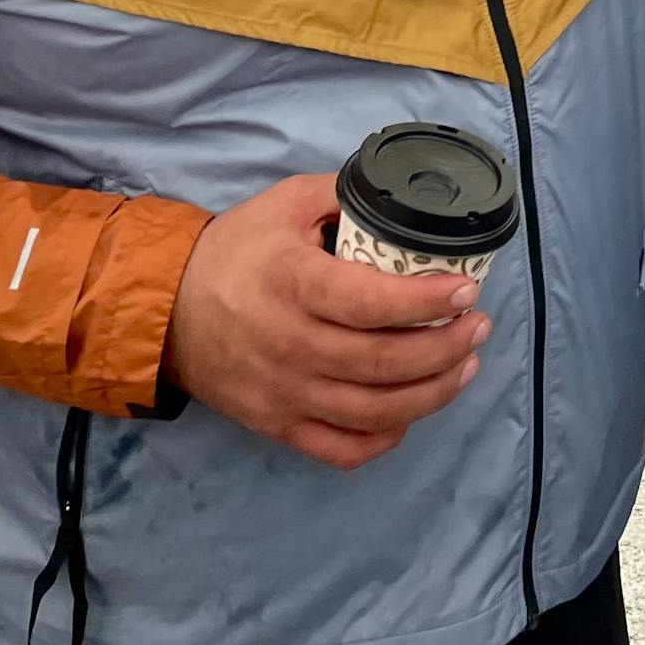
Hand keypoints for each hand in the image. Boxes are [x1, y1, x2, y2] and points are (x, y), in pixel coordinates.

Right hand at [165, 172, 490, 470]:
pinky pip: (343, 449)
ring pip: (376, 410)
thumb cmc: (233, 253)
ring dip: (434, 391)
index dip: (428, 301)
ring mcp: (284, 393)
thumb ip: (341, 196)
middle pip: (386, 362)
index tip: (467, 290)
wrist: (165, 311)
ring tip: (466, 364)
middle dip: (448, 347)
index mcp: (293, 284)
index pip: (372, 304)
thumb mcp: (284, 204)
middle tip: (479, 326)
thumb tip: (399, 199)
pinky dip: (386, 438)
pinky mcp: (277, 425)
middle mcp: (290, 344)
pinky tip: (412, 411)